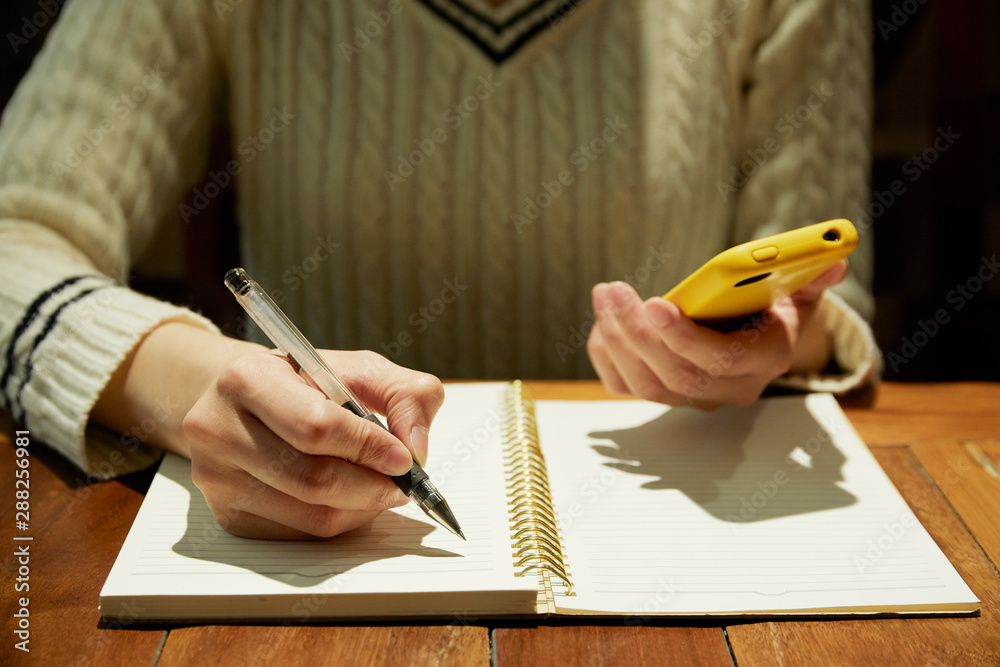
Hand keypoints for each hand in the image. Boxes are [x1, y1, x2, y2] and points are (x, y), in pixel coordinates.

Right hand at [182, 349, 444, 538]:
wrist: (239, 399)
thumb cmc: (303, 381)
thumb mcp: (358, 368)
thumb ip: (404, 395)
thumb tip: (417, 450)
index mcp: (247, 379)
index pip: (316, 427)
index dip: (368, 448)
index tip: (404, 458)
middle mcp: (219, 429)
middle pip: (313, 480)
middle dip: (372, 486)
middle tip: (402, 483)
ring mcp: (217, 478)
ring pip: (311, 516)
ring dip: (361, 508)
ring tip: (379, 488)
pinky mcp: (227, 515)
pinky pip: (300, 535)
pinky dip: (339, 521)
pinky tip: (348, 498)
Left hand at [586, 260, 847, 408]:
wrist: (756, 337)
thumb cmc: (771, 307)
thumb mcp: (798, 287)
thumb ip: (810, 273)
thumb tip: (831, 258)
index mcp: (765, 359)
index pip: (724, 360)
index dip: (687, 337)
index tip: (656, 303)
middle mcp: (729, 388)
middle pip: (677, 375)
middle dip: (639, 332)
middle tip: (614, 291)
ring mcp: (692, 396)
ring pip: (645, 383)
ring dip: (618, 338)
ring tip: (606, 295)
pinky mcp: (660, 393)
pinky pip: (623, 384)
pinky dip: (606, 353)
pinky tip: (605, 320)